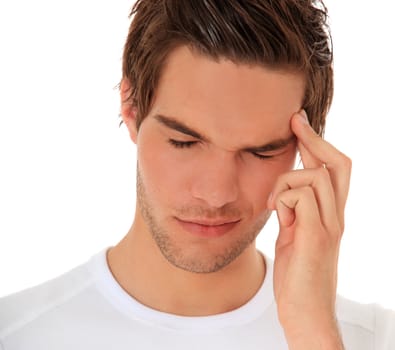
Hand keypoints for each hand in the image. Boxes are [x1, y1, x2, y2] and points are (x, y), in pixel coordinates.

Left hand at [267, 110, 350, 347]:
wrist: (305, 312)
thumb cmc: (297, 276)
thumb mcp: (294, 235)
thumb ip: (295, 211)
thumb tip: (286, 190)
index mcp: (330, 215)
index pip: (334, 169)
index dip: (318, 142)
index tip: (298, 122)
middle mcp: (336, 216)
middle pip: (337, 163)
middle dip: (314, 138)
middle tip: (294, 122)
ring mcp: (329, 226)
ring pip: (315, 175)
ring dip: (285, 183)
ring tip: (274, 207)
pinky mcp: (316, 237)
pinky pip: (301, 198)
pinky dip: (283, 199)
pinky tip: (276, 217)